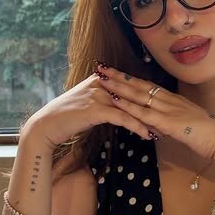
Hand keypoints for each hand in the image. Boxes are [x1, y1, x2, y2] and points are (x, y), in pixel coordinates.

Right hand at [22, 67, 157, 150]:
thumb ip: (102, 98)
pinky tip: (146, 135)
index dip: (147, 97)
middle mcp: (101, 83)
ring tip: (163, 129)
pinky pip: (122, 117)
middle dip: (152, 108)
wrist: (46, 125)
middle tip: (168, 119)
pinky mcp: (96, 109)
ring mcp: (98, 95)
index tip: (162, 108)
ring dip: (149, 119)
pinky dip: (137, 127)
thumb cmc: (66, 117)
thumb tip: (118, 104)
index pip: (130, 86)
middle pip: (133, 95)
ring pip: (131, 106)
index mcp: (100, 80)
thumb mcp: (86, 103)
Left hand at [93, 63, 214, 162]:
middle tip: (100, 66)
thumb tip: (154, 127)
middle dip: (118, 76)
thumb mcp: (185, 127)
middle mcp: (169, 100)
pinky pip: (143, 112)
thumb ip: (168, 124)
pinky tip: (114, 100)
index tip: (115, 71)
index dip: (130, 78)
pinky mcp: (168, 122)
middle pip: (139, 85)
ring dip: (117, 86)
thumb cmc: (208, 136)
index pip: (147, 85)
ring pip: (137, 95)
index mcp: (174, 100)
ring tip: (101, 77)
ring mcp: (168, 109)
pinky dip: (127, 105)